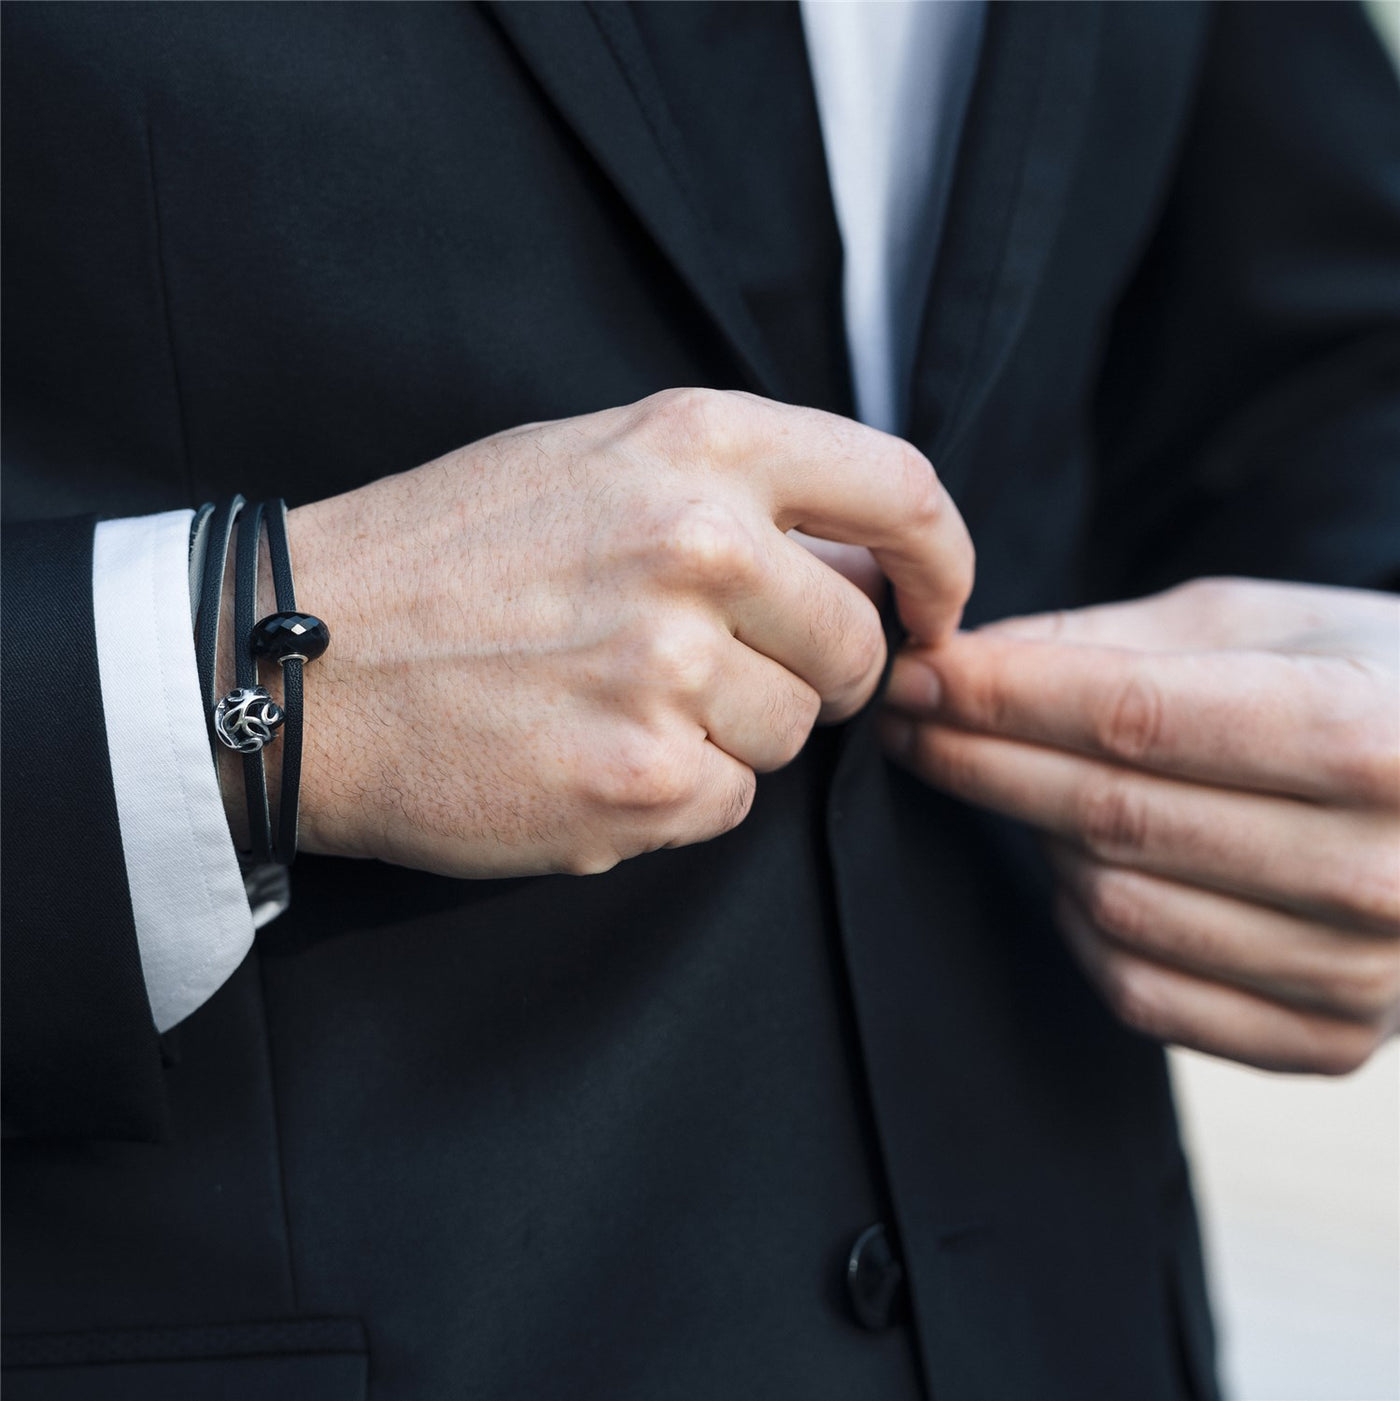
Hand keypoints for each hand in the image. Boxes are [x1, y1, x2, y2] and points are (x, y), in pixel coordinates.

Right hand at [276, 389, 971, 877]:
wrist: (306, 655)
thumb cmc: (447, 556)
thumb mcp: (591, 462)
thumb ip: (734, 493)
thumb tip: (863, 560)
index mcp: (699, 443)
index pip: (904, 492)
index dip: (942, 563)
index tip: (934, 607)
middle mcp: (700, 544)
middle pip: (856, 642)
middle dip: (814, 671)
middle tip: (723, 671)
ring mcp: (672, 668)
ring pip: (792, 734)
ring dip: (730, 732)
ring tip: (617, 700)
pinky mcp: (642, 779)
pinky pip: (729, 803)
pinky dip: (679, 792)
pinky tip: (591, 754)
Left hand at [880, 578, 1399, 1074]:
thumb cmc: (1367, 682)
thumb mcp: (1259, 623)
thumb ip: (1110, 644)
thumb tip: (965, 665)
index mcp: (1372, 736)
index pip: (1135, 721)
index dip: (1001, 698)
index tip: (916, 678)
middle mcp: (1379, 869)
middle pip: (1111, 818)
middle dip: (983, 761)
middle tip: (911, 724)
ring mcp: (1360, 972)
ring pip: (1112, 907)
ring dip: (1031, 838)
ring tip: (1012, 780)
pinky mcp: (1329, 1040)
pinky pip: (1141, 993)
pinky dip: (1080, 927)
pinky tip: (1074, 868)